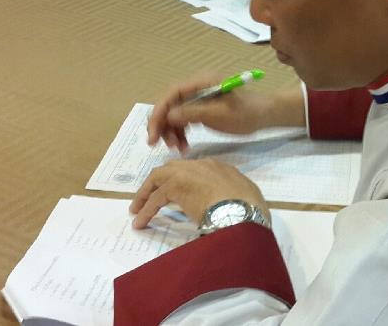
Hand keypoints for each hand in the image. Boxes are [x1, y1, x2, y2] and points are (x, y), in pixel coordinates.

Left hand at [129, 158, 268, 228]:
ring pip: (159, 180)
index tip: (176, 198)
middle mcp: (202, 165)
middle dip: (159, 184)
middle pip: (172, 170)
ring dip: (146, 195)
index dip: (182, 184)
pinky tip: (140, 223)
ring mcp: (187, 173)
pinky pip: (155, 198)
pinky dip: (146, 210)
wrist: (243, 210)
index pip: (194, 172)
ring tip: (137, 211)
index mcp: (220, 168)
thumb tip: (233, 206)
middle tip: (150, 199)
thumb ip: (236, 197)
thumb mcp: (247, 198)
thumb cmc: (250, 208)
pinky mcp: (175, 185)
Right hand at [147, 73, 273, 152]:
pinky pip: (183, 120)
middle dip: (163, 125)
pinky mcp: (201, 109)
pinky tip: (184, 146)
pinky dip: (180, 133)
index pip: (171, 94)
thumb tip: (168, 116)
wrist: (264, 115)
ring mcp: (198, 99)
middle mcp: (196, 88)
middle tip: (163, 145)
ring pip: (174, 114)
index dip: (159, 113)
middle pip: (169, 104)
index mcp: (200, 82)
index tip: (153, 134)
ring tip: (178, 149)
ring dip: (171, 132)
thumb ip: (193, 113)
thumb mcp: (219, 114)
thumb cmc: (246, 113)